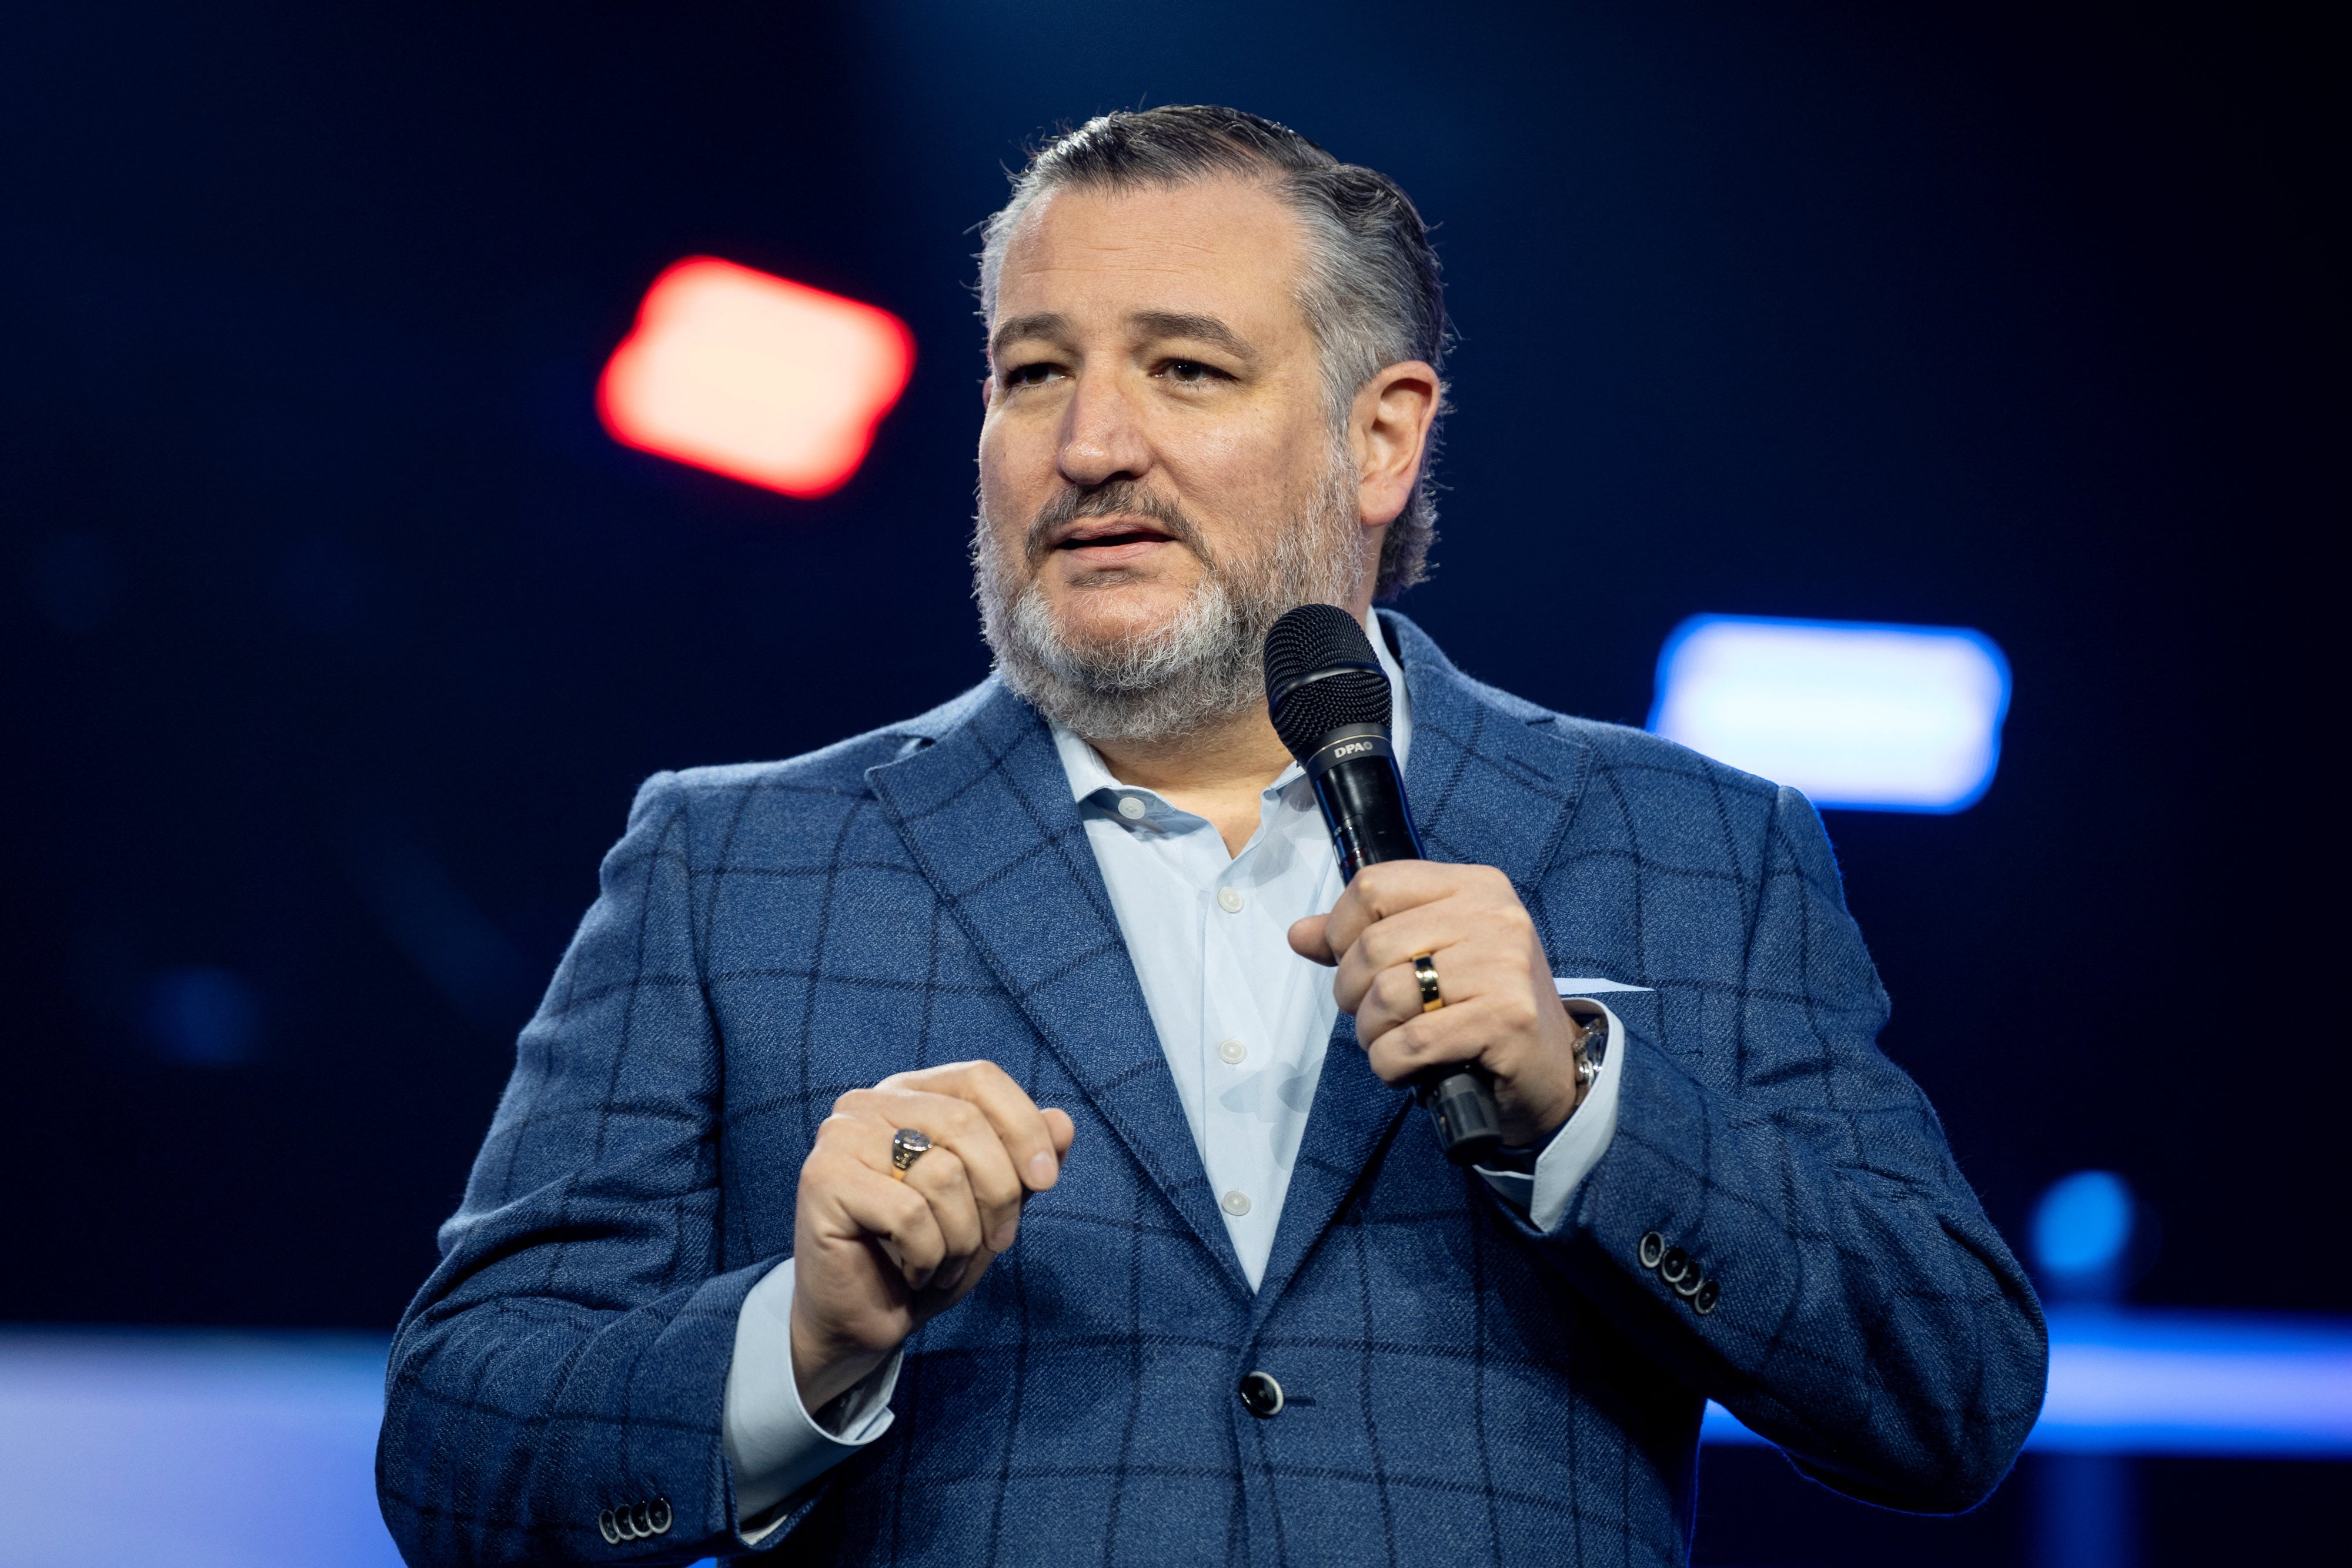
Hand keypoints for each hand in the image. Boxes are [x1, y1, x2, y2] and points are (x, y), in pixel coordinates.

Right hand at [789, 1061, 1075, 1411]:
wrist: (861, 1321)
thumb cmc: (927, 1257)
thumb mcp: (990, 1207)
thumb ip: (1023, 1162)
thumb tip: (1063, 1122)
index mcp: (910, 1095)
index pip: (980, 1079)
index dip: (1024, 1127)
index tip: (1046, 1182)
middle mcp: (869, 1104)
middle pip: (966, 1123)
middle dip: (999, 1193)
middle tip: (997, 1242)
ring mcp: (840, 1137)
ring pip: (943, 1173)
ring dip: (962, 1237)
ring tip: (945, 1262)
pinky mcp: (823, 1180)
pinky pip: (910, 1213)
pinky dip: (929, 1256)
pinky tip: (913, 1270)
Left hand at [1289, 862, 1584, 1146]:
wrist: (1551, 1068)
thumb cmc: (1483, 1005)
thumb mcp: (1431, 955)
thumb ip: (1364, 939)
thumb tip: (1300, 933)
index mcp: (1474, 887)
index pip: (1374, 886)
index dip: (1341, 930)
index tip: (1351, 963)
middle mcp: (1494, 917)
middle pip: (1373, 945)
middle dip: (1352, 993)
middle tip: (1373, 1017)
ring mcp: (1505, 967)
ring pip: (1388, 995)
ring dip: (1372, 1033)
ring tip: (1392, 1041)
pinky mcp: (1507, 1019)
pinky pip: (1411, 1042)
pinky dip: (1392, 1064)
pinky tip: (1409, 1068)